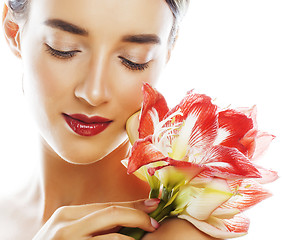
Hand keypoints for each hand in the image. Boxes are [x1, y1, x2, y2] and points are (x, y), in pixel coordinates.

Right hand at [33, 199, 159, 239]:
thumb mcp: (70, 232)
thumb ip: (94, 223)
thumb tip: (127, 216)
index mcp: (67, 214)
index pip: (107, 205)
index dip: (133, 206)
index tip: (153, 206)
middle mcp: (66, 224)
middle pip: (112, 213)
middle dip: (138, 216)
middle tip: (155, 222)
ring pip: (113, 236)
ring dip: (133, 237)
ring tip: (144, 237)